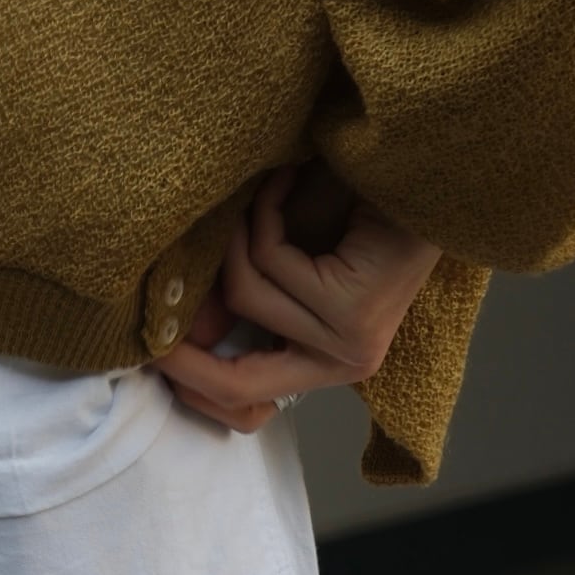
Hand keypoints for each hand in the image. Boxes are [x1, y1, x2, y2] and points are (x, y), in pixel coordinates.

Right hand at [157, 173, 442, 433]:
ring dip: (239, 233)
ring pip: (248, 295)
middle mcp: (345, 365)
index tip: (153, 354)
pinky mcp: (353, 314)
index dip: (194, 385)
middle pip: (237, 382)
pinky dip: (266, 212)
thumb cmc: (362, 204)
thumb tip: (172, 332)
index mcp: (330, 361)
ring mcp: (351, 345)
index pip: (248, 405)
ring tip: (260, 192)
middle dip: (183, 356)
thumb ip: (245, 296)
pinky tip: (286, 179)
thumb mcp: (294, 260)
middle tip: (148, 324)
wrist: (425, 168)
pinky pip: (272, 263)